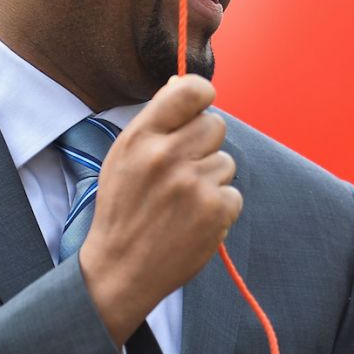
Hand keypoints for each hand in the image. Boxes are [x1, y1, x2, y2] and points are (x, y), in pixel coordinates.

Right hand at [80, 74, 242, 344]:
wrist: (120, 270)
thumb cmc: (123, 210)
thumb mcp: (123, 158)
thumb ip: (155, 122)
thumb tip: (183, 84)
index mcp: (140, 138)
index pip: (190, 90)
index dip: (202, 94)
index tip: (200, 107)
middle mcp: (166, 156)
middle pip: (216, 125)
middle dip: (206, 145)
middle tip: (183, 170)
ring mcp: (193, 184)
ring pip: (226, 162)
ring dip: (211, 180)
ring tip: (181, 203)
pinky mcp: (215, 211)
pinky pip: (233, 194)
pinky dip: (219, 209)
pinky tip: (192, 221)